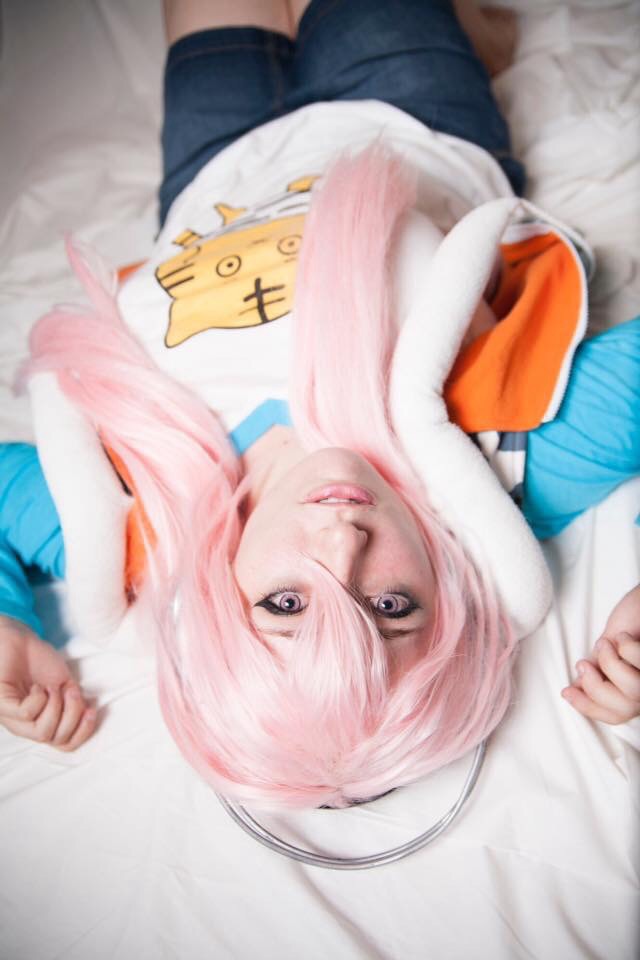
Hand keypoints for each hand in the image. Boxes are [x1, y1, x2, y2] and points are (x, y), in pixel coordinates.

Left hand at [0, 615, 96, 749]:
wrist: (19, 640)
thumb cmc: (41, 662)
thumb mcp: (65, 685)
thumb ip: (74, 704)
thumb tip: (87, 717)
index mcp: (44, 722)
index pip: (66, 745)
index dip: (83, 732)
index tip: (92, 709)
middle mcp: (27, 726)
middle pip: (57, 740)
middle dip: (72, 714)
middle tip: (69, 691)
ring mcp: (13, 718)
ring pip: (42, 732)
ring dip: (55, 706)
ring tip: (51, 688)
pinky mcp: (1, 705)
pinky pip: (26, 714)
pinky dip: (38, 699)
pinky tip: (37, 687)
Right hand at [562, 585, 639, 723]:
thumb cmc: (635, 616)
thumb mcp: (609, 646)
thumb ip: (597, 667)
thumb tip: (578, 686)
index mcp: (634, 687)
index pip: (613, 714)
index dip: (588, 708)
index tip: (566, 692)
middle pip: (621, 709)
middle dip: (595, 687)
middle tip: (584, 665)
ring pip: (631, 691)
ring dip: (610, 664)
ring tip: (607, 644)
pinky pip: (637, 662)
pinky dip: (626, 648)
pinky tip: (627, 636)